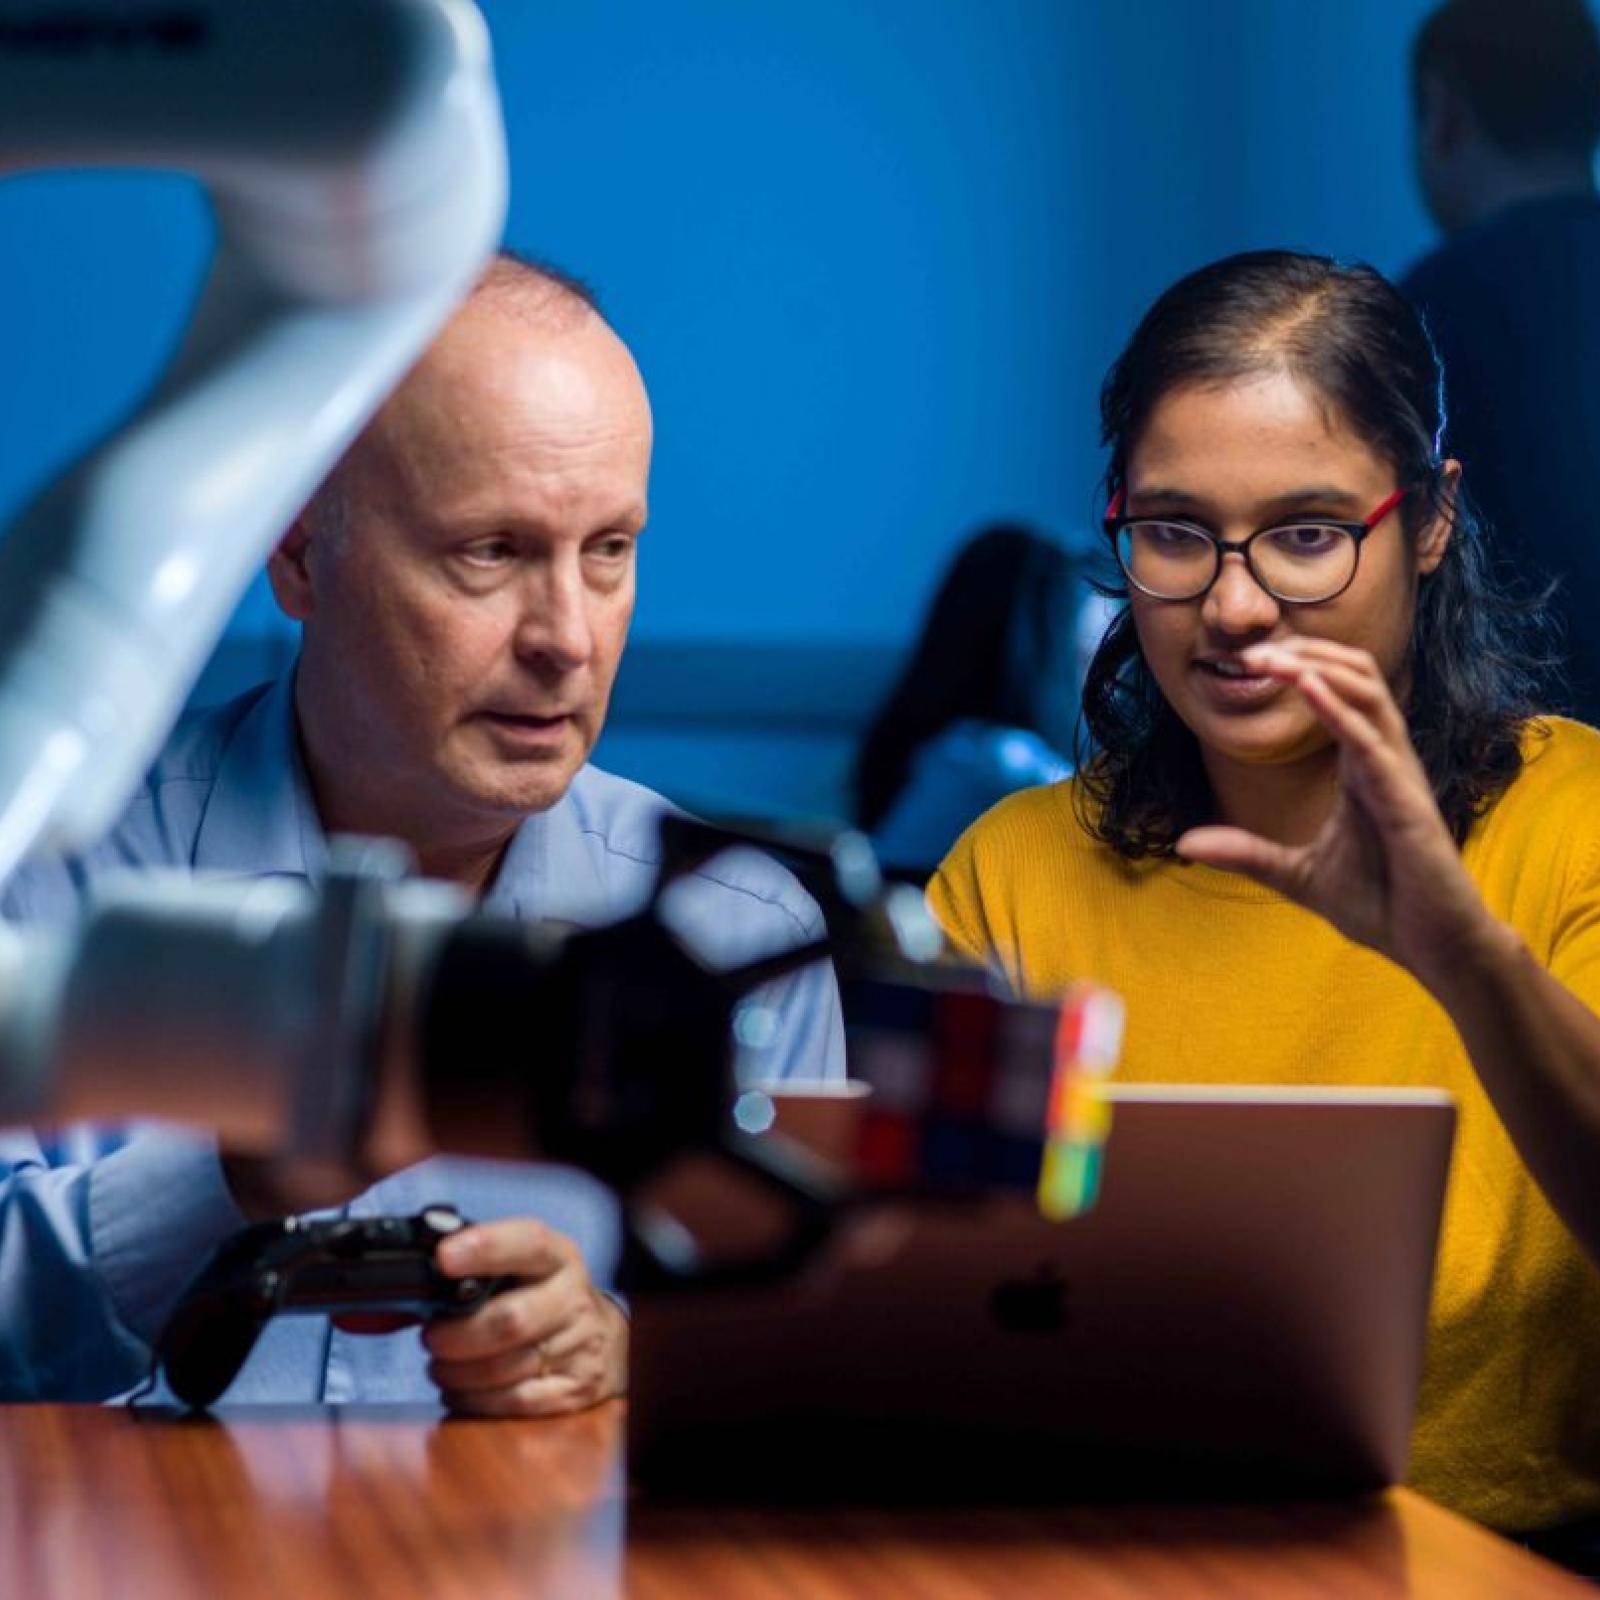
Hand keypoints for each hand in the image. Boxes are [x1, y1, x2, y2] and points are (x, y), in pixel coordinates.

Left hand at [422, 1218, 627, 1416]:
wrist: (602, 1338)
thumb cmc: (545, 1298)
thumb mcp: (526, 1268)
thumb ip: (483, 1267)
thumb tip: (416, 1278)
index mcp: (558, 1257)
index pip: (528, 1243)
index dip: (485, 1248)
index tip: (444, 1257)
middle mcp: (574, 1298)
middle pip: (509, 1320)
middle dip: (455, 1336)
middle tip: (431, 1338)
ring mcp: (579, 1345)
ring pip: (505, 1368)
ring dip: (458, 1373)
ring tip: (442, 1367)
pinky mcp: (576, 1388)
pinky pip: (515, 1402)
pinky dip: (476, 1400)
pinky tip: (462, 1390)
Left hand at [1174, 637, 1507, 990]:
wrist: (1434, 948)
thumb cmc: (1382, 905)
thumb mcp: (1295, 874)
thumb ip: (1244, 853)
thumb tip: (1184, 843)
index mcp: (1361, 768)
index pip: (1336, 693)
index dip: (1296, 668)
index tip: (1245, 661)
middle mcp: (1385, 760)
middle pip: (1354, 678)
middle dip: (1305, 655)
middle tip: (1249, 653)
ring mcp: (1400, 776)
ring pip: (1368, 695)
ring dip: (1318, 670)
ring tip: (1272, 660)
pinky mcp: (1409, 802)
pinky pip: (1373, 743)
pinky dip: (1339, 712)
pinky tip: (1309, 689)